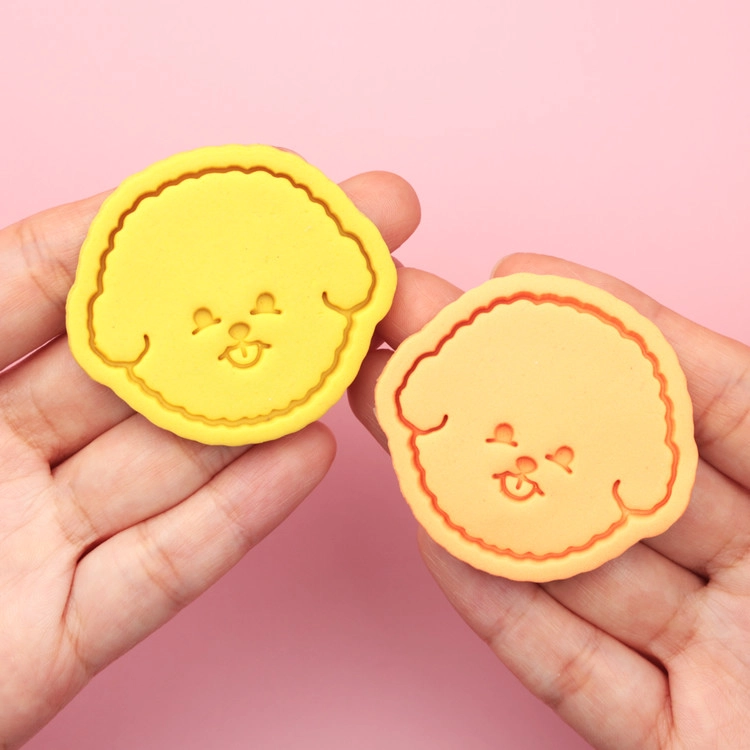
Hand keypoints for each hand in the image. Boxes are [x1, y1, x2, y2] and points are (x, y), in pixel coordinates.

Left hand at [0, 169, 419, 748]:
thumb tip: (48, 224)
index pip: (50, 283)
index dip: (138, 234)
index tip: (228, 196)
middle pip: (138, 376)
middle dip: (233, 317)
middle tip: (321, 271)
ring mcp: (37, 543)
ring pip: (167, 468)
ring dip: (254, 417)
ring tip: (337, 359)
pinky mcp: (64, 635)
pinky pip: (164, 567)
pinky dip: (239, 517)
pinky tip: (306, 460)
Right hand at [350, 253, 749, 748]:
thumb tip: (672, 335)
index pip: (700, 394)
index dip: (609, 328)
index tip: (518, 280)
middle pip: (611, 473)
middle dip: (511, 403)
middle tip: (425, 346)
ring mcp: (710, 661)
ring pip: (577, 569)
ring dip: (485, 500)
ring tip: (408, 430)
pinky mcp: (669, 743)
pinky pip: (571, 670)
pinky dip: (503, 610)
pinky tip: (440, 538)